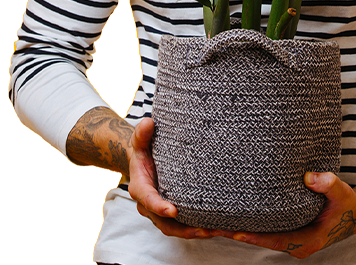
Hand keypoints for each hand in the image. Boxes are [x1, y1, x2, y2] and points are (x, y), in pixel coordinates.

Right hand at [126, 117, 214, 239]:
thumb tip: (148, 122)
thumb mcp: (139, 142)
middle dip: (183, 229)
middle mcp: (149, 205)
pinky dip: (197, 229)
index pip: (149, 200)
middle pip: (164, 223)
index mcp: (140, 188)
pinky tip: (216, 228)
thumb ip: (142, 134)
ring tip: (214, 231)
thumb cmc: (143, 152)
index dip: (160, 207)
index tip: (173, 210)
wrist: (141, 163)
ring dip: (193, 232)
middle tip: (204, 230)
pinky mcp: (172, 214)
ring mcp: (160, 212)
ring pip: (175, 229)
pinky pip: (183, 226)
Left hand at [213, 172, 355, 258]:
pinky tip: (226, 217)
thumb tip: (310, 177)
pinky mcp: (284, 231)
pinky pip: (261, 231)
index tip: (235, 231)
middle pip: (259, 240)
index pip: (275, 240)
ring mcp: (288, 239)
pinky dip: (244, 225)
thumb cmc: (346, 204)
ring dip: (233, 230)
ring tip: (207, 223)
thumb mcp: (342, 194)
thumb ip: (328, 184)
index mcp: (306, 240)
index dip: (255, 236)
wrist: (352, 213)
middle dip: (234, 234)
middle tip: (208, 227)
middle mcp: (294, 244)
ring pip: (257, 236)